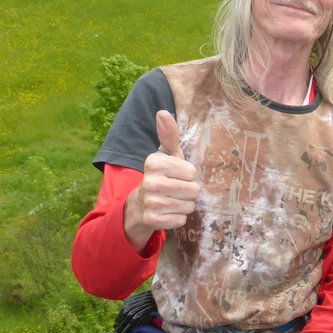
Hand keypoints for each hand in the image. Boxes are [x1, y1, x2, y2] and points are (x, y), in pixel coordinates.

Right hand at [123, 110, 200, 249]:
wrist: (138, 206)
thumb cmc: (160, 177)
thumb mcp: (165, 156)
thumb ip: (169, 135)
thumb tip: (163, 112)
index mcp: (154, 162)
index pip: (192, 172)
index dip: (187, 176)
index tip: (174, 176)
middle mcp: (150, 181)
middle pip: (194, 190)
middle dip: (188, 192)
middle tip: (174, 191)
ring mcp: (150, 202)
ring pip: (189, 206)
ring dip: (184, 205)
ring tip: (171, 201)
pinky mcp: (152, 220)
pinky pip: (181, 220)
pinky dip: (177, 218)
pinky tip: (166, 213)